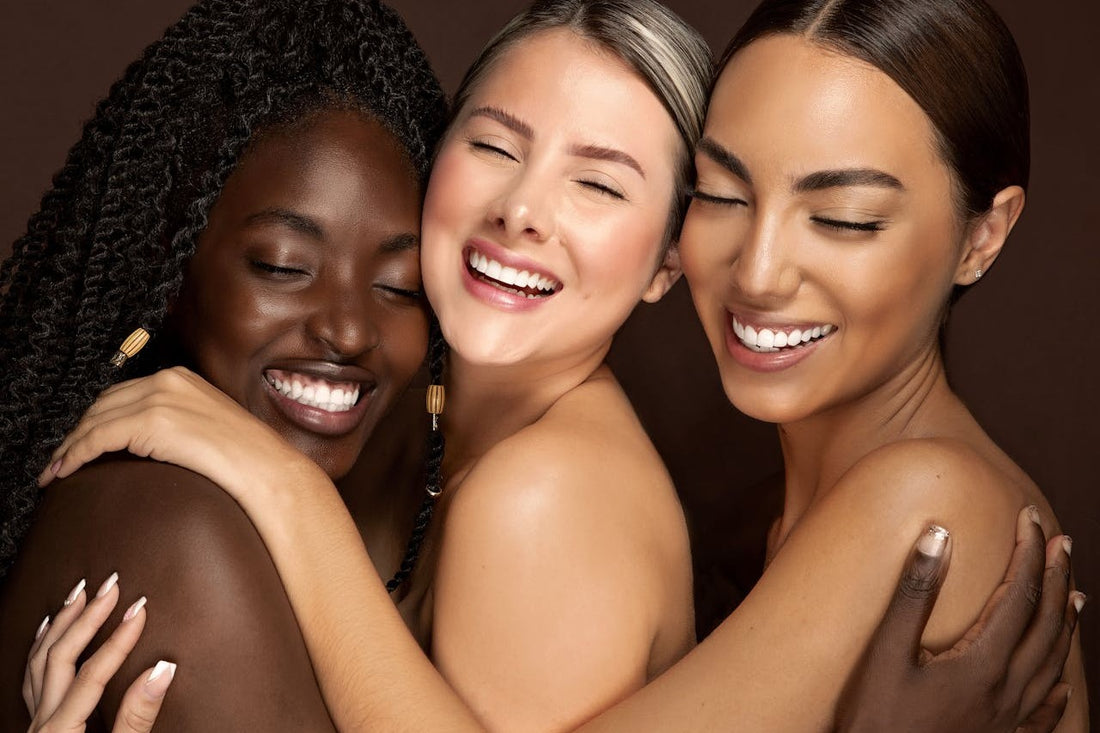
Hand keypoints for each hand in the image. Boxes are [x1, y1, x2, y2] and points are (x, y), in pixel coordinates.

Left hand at [25, 574, 173, 731]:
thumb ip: (137, 717)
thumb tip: (161, 672)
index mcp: (61, 730)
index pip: (92, 674)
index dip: (119, 639)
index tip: (140, 609)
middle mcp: (41, 721)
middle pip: (60, 657)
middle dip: (88, 617)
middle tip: (111, 586)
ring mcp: (35, 721)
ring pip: (40, 661)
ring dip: (62, 623)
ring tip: (80, 594)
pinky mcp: (37, 724)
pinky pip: (31, 676)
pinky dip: (41, 647)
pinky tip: (50, 628)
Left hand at [38, 366, 317, 501]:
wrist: (266, 469)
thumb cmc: (248, 458)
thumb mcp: (210, 426)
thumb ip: (180, 422)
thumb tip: (152, 442)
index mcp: (181, 377)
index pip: (123, 394)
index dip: (97, 419)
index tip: (83, 441)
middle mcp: (166, 380)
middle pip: (103, 404)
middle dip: (79, 431)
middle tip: (62, 459)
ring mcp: (158, 399)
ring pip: (94, 420)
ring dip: (70, 446)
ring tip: (57, 470)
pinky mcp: (150, 422)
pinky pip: (97, 438)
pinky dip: (75, 454)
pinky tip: (65, 471)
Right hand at [836, 506, 1082, 732]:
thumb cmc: (877, 718)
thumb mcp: (887, 652)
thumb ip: (915, 593)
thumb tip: (939, 535)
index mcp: (982, 664)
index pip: (1018, 595)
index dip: (1028, 553)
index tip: (1030, 518)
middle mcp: (1006, 691)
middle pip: (1045, 625)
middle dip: (1055, 578)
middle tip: (1062, 541)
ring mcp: (1007, 720)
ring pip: (1052, 665)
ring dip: (1065, 624)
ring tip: (1075, 594)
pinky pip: (1043, 716)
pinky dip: (1058, 692)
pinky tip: (1062, 684)